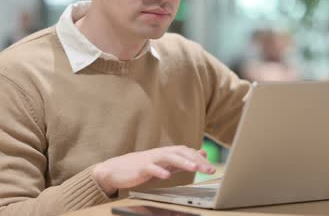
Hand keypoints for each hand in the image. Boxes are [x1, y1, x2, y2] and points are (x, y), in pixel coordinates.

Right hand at [92, 145, 215, 195]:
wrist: (116, 169)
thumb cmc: (142, 166)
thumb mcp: (165, 163)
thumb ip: (183, 159)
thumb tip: (201, 154)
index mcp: (167, 153)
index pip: (187, 152)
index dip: (200, 159)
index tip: (211, 168)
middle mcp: (160, 154)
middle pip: (181, 152)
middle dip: (196, 160)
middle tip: (209, 169)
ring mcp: (150, 160)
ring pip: (168, 157)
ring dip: (182, 161)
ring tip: (194, 168)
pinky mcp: (140, 168)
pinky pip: (150, 168)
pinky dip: (159, 171)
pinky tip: (166, 176)